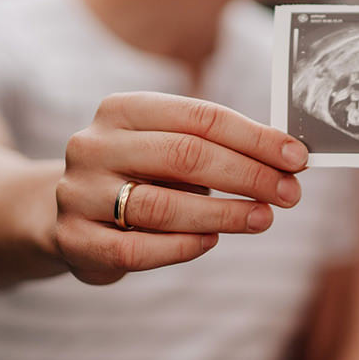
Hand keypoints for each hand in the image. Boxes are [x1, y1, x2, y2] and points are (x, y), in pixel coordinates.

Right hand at [54, 92, 307, 283]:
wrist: (61, 211)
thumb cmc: (137, 175)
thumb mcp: (167, 148)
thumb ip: (216, 148)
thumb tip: (287, 159)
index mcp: (121, 110)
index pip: (199, 117)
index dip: (254, 137)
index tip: (297, 158)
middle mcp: (94, 145)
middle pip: (185, 156)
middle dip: (247, 175)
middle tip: (290, 194)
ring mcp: (79, 193)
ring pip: (162, 206)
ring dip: (223, 214)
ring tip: (263, 219)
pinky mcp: (74, 239)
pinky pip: (136, 250)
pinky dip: (182, 247)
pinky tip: (212, 241)